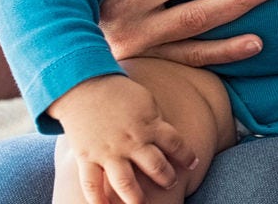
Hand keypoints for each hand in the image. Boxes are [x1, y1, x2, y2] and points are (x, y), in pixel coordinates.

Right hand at [48, 74, 197, 203]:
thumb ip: (156, 121)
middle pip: (156, 166)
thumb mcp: (146, 100)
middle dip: (166, 178)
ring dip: (136, 197)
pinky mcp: (88, 157)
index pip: (176, 144)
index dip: (187, 156)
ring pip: (126, 182)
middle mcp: (132, 141)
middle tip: (171, 183)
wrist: (84, 85)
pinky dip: (97, 199)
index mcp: (150, 124)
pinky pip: (92, 184)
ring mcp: (109, 151)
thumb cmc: (118, 92)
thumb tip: (167, 138)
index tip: (193, 163)